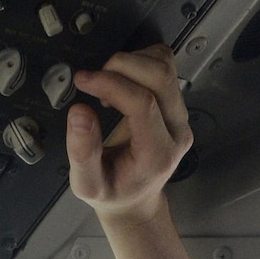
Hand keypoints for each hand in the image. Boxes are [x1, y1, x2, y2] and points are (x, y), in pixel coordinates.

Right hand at [68, 46, 191, 224]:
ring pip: (164, 65)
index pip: (143, 104)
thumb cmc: (112, 191)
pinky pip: (164, 64)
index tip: (82, 81)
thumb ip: (82, 153)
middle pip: (160, 76)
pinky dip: (139, 61)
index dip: (111, 84)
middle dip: (121, 66)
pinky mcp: (176, 101)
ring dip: (130, 62)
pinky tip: (122, 82)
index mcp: (157, 154)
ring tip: (107, 85)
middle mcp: (176, 131)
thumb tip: (79, 111)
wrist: (135, 197)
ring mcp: (180, 114)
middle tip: (94, 80)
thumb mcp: (88, 185)